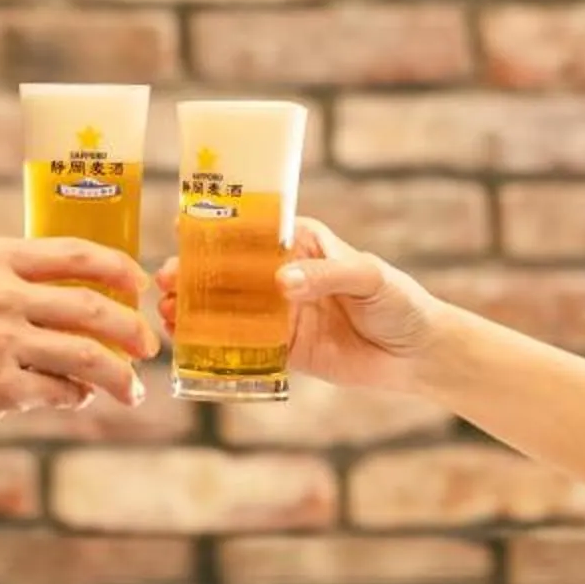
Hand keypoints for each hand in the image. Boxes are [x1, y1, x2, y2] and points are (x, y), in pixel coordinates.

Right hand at [0, 237, 159, 436]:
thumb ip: (9, 277)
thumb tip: (75, 295)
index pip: (78, 254)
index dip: (121, 271)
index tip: (140, 287)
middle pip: (94, 307)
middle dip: (133, 330)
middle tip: (148, 346)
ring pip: (87, 356)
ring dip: (120, 376)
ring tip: (133, 390)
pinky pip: (60, 392)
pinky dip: (78, 397)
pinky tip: (81, 399)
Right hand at [156, 216, 444, 396]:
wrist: (421, 354)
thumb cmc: (400, 301)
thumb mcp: (368, 277)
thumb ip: (325, 275)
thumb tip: (281, 283)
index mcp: (302, 242)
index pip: (252, 229)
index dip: (215, 229)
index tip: (181, 229)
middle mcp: (285, 274)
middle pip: (230, 271)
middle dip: (194, 274)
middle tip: (163, 281)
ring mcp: (282, 312)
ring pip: (229, 308)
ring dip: (196, 309)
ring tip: (166, 312)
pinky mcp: (285, 349)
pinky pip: (244, 346)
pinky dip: (215, 345)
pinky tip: (188, 344)